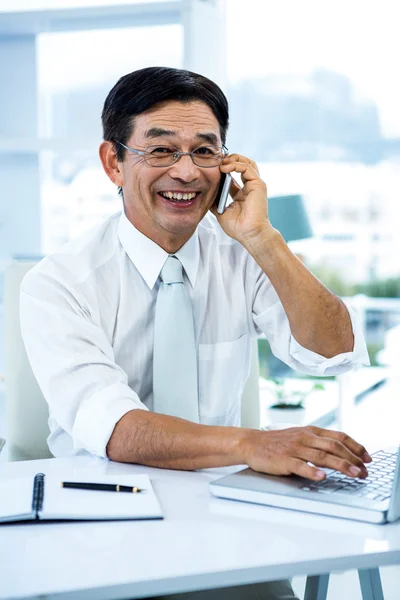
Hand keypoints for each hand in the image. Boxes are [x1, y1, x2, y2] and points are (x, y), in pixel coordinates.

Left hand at [210, 153, 272, 242]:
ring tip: (221, 162)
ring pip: (247, 163)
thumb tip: (204, 194)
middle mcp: (249, 187)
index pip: (234, 174)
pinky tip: (225, 167)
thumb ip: (215, 201)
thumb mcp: (221, 211)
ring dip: (233, 159)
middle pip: (242, 165)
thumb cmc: (238, 227)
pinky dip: (236, 164)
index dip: (224, 168)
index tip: (212, 166)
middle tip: (217, 161)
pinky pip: (247, 168)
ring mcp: (255, 185)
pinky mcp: (258, 185)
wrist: (249, 234)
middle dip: (230, 160)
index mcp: (242, 193)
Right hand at [241, 426, 371, 480]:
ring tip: (354, 474)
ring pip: (322, 456)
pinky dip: (312, 471)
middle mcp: (305, 438)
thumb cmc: (277, 442)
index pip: (339, 437)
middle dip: (353, 459)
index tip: (368, 458)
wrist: (252, 443)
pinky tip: (322, 476)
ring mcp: (295, 448)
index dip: (356, 447)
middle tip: (364, 471)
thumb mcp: (300, 436)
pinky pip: (300, 465)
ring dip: (341, 465)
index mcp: (311, 431)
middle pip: (334, 447)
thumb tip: (342, 451)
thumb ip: (318, 441)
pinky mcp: (284, 460)